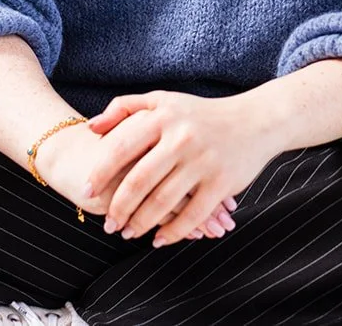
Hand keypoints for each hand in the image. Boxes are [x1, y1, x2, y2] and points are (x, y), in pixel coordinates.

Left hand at [84, 91, 281, 246]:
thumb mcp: (163, 100)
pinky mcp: (222, 183)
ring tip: (128, 233)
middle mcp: (182, 138)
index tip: (86, 191)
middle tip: (107, 224)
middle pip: (139, 181)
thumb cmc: (201, 113)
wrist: (256, 120)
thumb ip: (125, 109)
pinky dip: (173, 232)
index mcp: (164, 117)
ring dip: (141, 223)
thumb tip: (91, 128)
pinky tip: (159, 240)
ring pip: (163, 202)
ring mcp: (203, 161)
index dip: (101, 172)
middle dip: (119, 207)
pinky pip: (192, 215)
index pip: (122, 148)